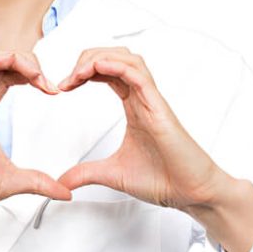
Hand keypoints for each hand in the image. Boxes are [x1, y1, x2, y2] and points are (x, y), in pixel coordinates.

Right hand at [0, 50, 72, 221]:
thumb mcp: (11, 182)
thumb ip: (39, 183)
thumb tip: (65, 192)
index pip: (9, 77)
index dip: (33, 75)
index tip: (53, 90)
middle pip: (2, 63)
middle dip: (29, 63)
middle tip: (47, 81)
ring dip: (15, 58)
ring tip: (35, 73)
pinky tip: (13, 65)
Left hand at [55, 47, 226, 210]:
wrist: (191, 194)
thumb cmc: (164, 179)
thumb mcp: (112, 174)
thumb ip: (86, 174)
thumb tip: (62, 183)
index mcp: (134, 106)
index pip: (107, 72)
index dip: (82, 71)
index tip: (63, 86)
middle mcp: (142, 98)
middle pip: (115, 57)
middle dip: (87, 59)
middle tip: (67, 79)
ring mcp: (152, 100)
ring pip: (128, 59)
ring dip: (100, 58)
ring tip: (79, 72)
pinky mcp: (159, 108)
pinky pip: (139, 75)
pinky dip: (117, 65)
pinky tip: (98, 69)